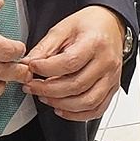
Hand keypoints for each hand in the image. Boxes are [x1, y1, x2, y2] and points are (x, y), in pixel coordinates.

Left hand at [22, 6, 127, 121]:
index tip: (31, 68)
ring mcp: (112, 77)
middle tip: (32, 86)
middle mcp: (106, 62)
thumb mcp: (63, 29)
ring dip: (62, 104)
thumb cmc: (89, 25)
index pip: (69, 63)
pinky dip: (78, 115)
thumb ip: (45, 48)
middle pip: (76, 85)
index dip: (46, 69)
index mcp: (95, 43)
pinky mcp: (112, 88)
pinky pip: (97, 109)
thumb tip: (27, 63)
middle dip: (48, 90)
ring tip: (45, 97)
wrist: (110, 25)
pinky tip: (62, 108)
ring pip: (87, 102)